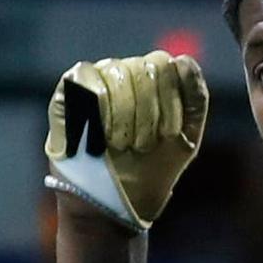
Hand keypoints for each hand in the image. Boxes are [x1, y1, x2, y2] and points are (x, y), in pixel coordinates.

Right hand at [44, 50, 210, 235]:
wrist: (116, 202)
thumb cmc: (151, 171)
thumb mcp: (186, 137)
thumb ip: (195, 98)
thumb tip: (184, 60)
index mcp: (152, 80)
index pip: (164, 64)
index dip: (169, 100)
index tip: (168, 134)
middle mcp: (123, 73)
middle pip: (142, 68)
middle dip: (148, 113)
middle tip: (142, 145)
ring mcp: (95, 80)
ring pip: (116, 72)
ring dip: (125, 116)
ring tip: (122, 144)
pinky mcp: (68, 92)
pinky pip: (85, 78)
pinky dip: (98, 105)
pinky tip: (101, 132)